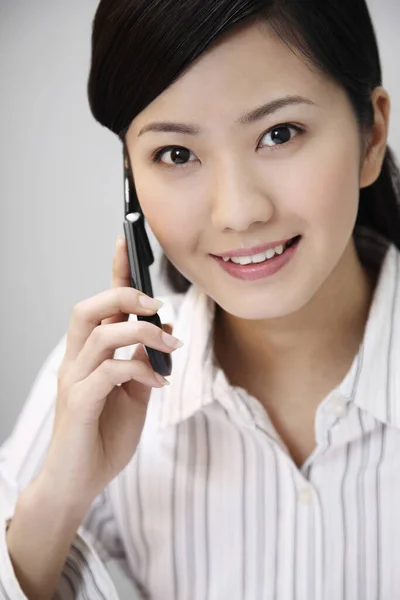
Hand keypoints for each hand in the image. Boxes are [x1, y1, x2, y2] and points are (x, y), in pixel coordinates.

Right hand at [40, 236, 182, 515]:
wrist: (79, 482)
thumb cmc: (104, 435)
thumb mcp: (134, 395)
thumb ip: (145, 364)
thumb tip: (164, 334)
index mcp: (90, 356)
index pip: (101, 307)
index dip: (114, 274)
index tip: (127, 244)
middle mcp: (77, 362)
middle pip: (88, 310)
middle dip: (122, 297)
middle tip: (156, 304)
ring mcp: (75, 382)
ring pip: (100, 336)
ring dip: (141, 333)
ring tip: (170, 345)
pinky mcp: (79, 404)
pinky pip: (108, 373)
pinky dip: (139, 370)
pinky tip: (158, 384)